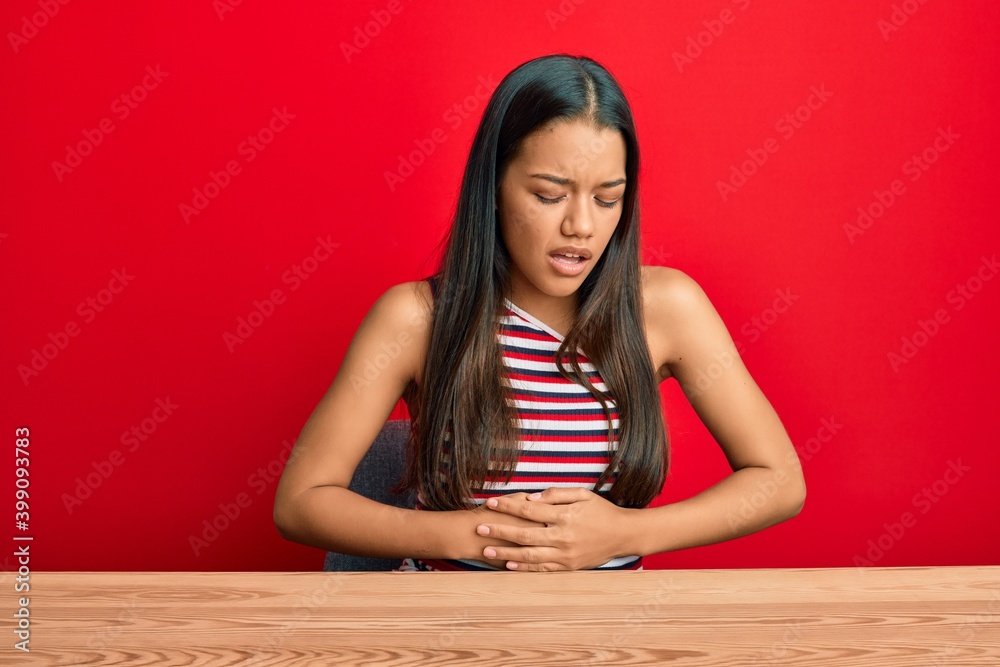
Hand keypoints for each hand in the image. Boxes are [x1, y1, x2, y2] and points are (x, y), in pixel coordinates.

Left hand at [474, 487, 634, 570]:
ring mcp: (565, 555)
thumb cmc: (601, 511)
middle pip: (524, 535)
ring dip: (506, 554)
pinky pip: (543, 569)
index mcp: (565, 516)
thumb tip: (532, 497)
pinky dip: (525, 568)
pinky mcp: (569, 567)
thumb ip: (557, 494)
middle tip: (480, 529)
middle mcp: (563, 537)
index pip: (529, 510)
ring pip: (530, 556)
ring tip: (487, 551)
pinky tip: (509, 566)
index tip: (490, 502)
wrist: (623, 535)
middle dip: (500, 531)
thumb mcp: (582, 494)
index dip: (508, 506)